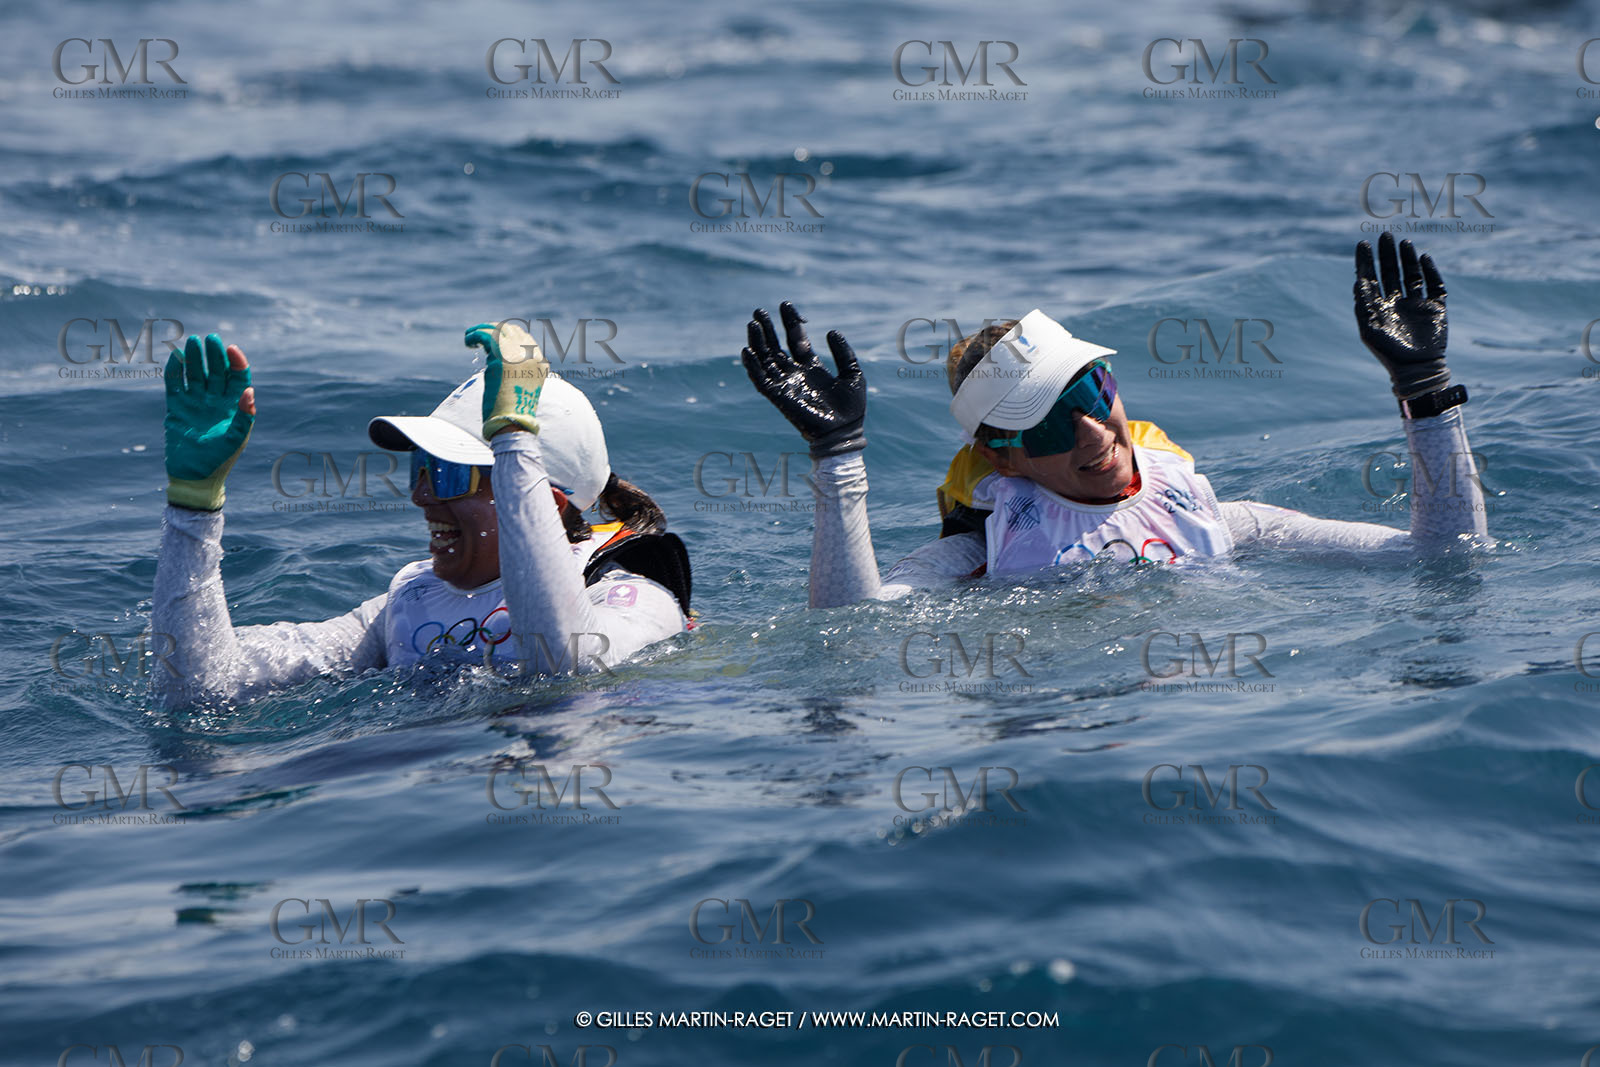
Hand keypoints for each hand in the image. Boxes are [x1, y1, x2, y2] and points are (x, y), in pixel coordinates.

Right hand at [163, 334, 254, 510]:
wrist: (194, 476)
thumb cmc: (220, 460)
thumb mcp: (236, 439)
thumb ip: (244, 417)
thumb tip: (249, 391)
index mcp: (234, 406)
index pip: (237, 378)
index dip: (236, 362)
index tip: (231, 348)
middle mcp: (215, 401)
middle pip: (216, 371)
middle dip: (214, 355)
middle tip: (210, 338)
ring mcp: (195, 403)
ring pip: (195, 375)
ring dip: (194, 359)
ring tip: (192, 342)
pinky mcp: (177, 408)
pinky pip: (175, 385)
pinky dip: (174, 372)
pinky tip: (175, 358)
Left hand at [466, 321, 547, 437]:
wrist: (513, 422)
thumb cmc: (512, 412)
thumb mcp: (520, 388)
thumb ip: (515, 372)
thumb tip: (496, 362)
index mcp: (540, 363)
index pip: (524, 338)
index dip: (506, 335)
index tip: (492, 339)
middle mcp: (532, 356)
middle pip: (512, 331)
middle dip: (493, 329)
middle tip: (479, 335)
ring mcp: (518, 355)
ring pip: (498, 330)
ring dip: (481, 330)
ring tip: (469, 337)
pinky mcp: (502, 358)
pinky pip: (486, 336)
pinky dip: (475, 335)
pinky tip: (468, 341)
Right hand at [740, 302, 865, 457]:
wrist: (844, 433)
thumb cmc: (851, 408)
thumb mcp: (853, 374)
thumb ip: (844, 353)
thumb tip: (831, 331)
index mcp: (811, 367)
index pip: (796, 339)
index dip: (790, 322)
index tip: (785, 304)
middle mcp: (795, 373)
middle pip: (776, 346)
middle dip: (768, 329)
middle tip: (759, 311)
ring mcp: (786, 384)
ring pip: (765, 360)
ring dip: (757, 342)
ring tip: (752, 324)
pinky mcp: (779, 397)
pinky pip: (761, 380)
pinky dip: (752, 366)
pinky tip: (747, 350)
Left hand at [1354, 232, 1449, 399]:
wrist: (1417, 369)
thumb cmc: (1388, 352)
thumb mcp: (1370, 328)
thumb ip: (1364, 305)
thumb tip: (1358, 281)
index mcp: (1379, 307)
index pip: (1371, 278)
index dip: (1366, 261)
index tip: (1363, 244)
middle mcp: (1397, 302)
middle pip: (1391, 272)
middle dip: (1387, 254)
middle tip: (1385, 236)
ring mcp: (1417, 304)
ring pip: (1412, 274)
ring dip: (1407, 258)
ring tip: (1403, 242)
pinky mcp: (1436, 308)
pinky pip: (1435, 285)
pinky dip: (1431, 270)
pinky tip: (1424, 257)